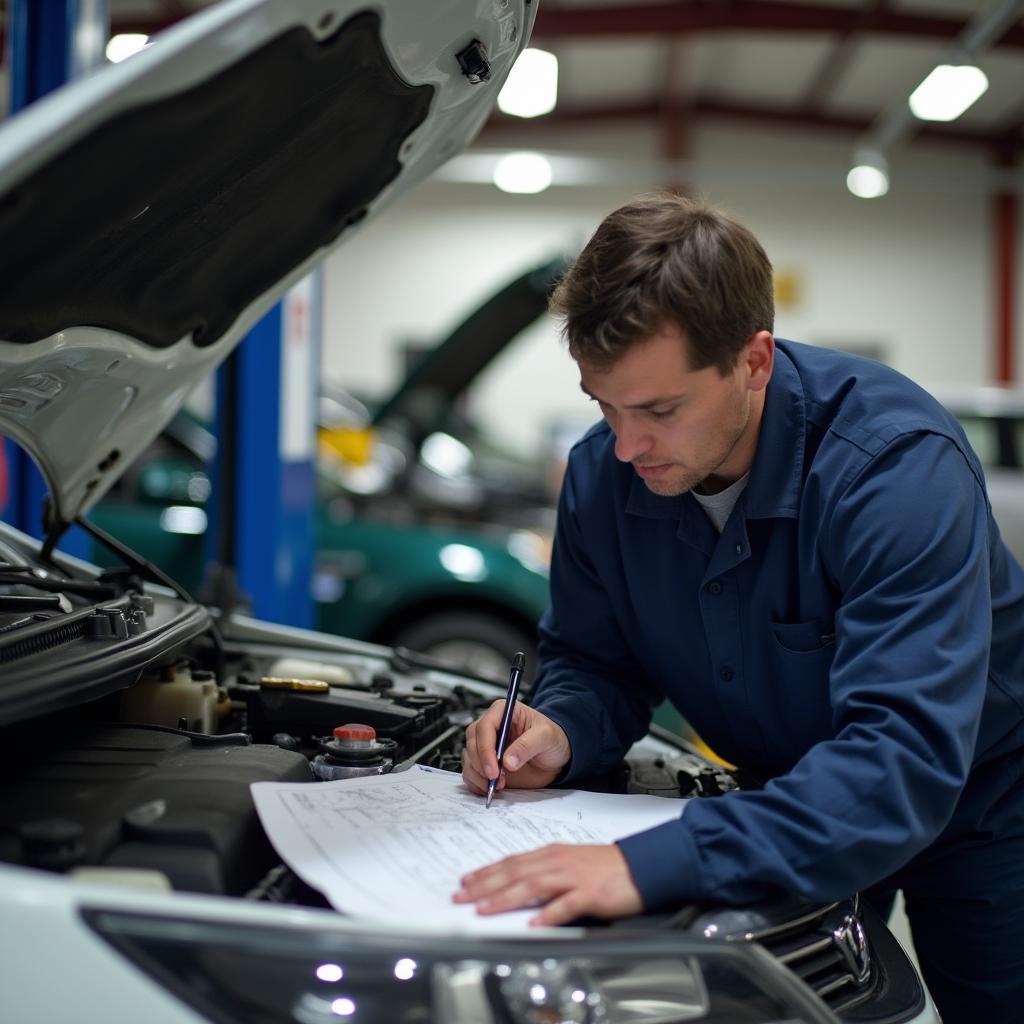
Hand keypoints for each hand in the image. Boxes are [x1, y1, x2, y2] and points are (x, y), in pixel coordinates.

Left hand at [453, 843, 642, 924]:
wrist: (640, 865)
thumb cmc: (605, 867)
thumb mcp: (570, 863)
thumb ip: (544, 872)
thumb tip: (516, 884)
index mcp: (552, 854)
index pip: (512, 862)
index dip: (486, 872)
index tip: (466, 881)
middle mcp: (558, 862)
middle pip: (515, 872)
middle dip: (485, 885)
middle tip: (461, 896)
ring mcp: (574, 877)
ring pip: (533, 885)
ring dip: (506, 898)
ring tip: (485, 909)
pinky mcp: (591, 893)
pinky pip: (566, 904)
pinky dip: (548, 914)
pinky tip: (534, 923)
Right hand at [461, 701, 569, 794]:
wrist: (556, 757)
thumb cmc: (552, 738)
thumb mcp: (546, 736)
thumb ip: (528, 746)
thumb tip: (508, 761)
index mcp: (503, 711)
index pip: (485, 726)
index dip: (486, 748)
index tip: (494, 769)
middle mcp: (491, 727)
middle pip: (472, 742)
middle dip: (481, 764)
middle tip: (495, 780)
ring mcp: (487, 746)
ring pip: (469, 758)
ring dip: (478, 775)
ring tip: (497, 785)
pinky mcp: (486, 763)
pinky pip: (471, 772)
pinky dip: (476, 783)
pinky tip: (489, 789)